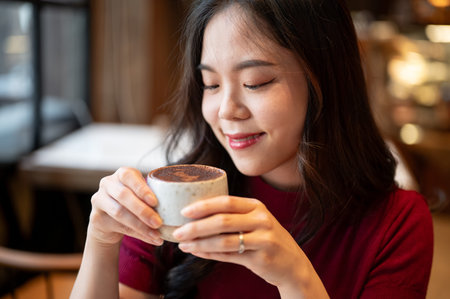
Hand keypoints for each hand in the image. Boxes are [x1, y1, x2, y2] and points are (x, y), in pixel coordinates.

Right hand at [88, 167, 162, 245]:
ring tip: (157, 234)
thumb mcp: (142, 194)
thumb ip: (153, 196)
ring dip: (141, 226)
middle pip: (124, 196)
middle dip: (143, 211)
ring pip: (120, 213)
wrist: (109, 220)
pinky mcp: (96, 218)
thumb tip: (177, 206)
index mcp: (122, 174)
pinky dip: (137, 234)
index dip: (142, 189)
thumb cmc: (134, 202)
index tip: (155, 202)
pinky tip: (151, 239)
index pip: (129, 176)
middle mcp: (107, 183)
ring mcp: (99, 200)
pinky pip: (118, 227)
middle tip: (158, 223)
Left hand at [172, 196, 306, 287]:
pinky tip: (197, 253)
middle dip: (196, 227)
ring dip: (200, 243)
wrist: (292, 264)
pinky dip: (210, 255)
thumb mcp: (254, 221)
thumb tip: (195, 217)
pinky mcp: (261, 258)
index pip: (226, 202)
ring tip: (184, 245)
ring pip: (224, 241)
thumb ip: (231, 217)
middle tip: (178, 231)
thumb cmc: (266, 239)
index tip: (184, 211)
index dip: (204, 206)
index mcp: (256, 206)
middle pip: (223, 221)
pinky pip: (229, 256)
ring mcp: (263, 239)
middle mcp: (261, 220)